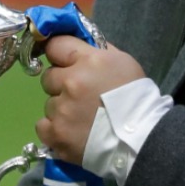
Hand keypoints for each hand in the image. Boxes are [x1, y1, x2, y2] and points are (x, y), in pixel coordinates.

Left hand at [35, 35, 146, 165]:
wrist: (142, 140)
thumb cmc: (136, 98)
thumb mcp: (123, 63)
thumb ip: (98, 52)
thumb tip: (78, 48)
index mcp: (88, 61)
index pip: (55, 45)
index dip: (59, 54)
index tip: (64, 63)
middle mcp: (71, 82)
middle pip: (49, 77)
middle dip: (61, 84)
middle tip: (79, 96)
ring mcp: (61, 109)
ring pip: (49, 104)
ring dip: (61, 109)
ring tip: (82, 120)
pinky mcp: (56, 134)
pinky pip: (42, 126)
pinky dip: (54, 129)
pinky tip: (70, 132)